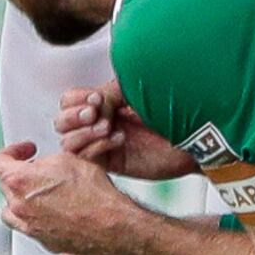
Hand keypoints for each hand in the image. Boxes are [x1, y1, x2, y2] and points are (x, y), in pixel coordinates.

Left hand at [0, 141, 143, 254]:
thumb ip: (44, 161)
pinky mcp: (41, 241)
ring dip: (21, 198)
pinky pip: (29, 226)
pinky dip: (35, 217)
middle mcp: (18, 206)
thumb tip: (40, 166)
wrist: (110, 224)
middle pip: (5, 185)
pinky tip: (53, 210)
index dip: (12, 151)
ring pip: (11, 210)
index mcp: (19, 181)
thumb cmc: (92, 191)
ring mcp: (28, 226)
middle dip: (20, 174)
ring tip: (40, 192)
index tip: (26, 151)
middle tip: (40, 169)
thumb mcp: (67, 159)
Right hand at [59, 87, 197, 180]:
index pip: (69, 101)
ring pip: (67, 142)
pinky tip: (119, 138)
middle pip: (61, 122)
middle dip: (74, 117)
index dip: (76, 100)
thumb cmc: (169, 108)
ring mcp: (103, 144)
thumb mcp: (133, 90)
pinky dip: (97, 146)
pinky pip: (85, 158)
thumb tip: (90, 107)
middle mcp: (100, 123)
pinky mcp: (111, 164)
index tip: (97, 99)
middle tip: (96, 113)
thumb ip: (107, 94)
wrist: (193, 134)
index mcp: (104, 102)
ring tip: (107, 127)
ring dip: (83, 132)